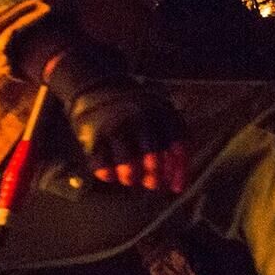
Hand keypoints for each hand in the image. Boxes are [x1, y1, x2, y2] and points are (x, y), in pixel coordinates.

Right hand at [64, 80, 188, 190]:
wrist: (98, 86)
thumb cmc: (135, 108)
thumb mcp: (161, 111)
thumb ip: (175, 139)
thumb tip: (178, 184)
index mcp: (161, 112)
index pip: (178, 148)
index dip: (179, 172)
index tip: (176, 188)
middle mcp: (140, 119)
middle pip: (154, 162)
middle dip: (155, 179)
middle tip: (152, 184)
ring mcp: (117, 127)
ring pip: (130, 170)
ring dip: (132, 178)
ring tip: (130, 177)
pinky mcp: (95, 137)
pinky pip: (104, 169)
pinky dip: (109, 175)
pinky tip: (112, 172)